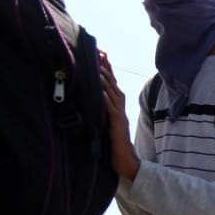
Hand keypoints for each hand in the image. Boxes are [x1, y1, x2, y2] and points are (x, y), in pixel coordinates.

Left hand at [99, 51, 138, 179]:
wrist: (125, 161)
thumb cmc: (113, 145)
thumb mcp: (105, 123)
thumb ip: (100, 111)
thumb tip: (89, 100)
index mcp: (116, 106)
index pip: (111, 83)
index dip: (107, 68)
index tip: (101, 53)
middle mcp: (120, 107)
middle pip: (113, 83)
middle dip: (106, 67)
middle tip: (99, 52)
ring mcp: (120, 115)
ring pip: (113, 93)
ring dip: (105, 80)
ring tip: (97, 67)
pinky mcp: (117, 124)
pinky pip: (111, 108)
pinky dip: (105, 98)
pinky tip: (99, 90)